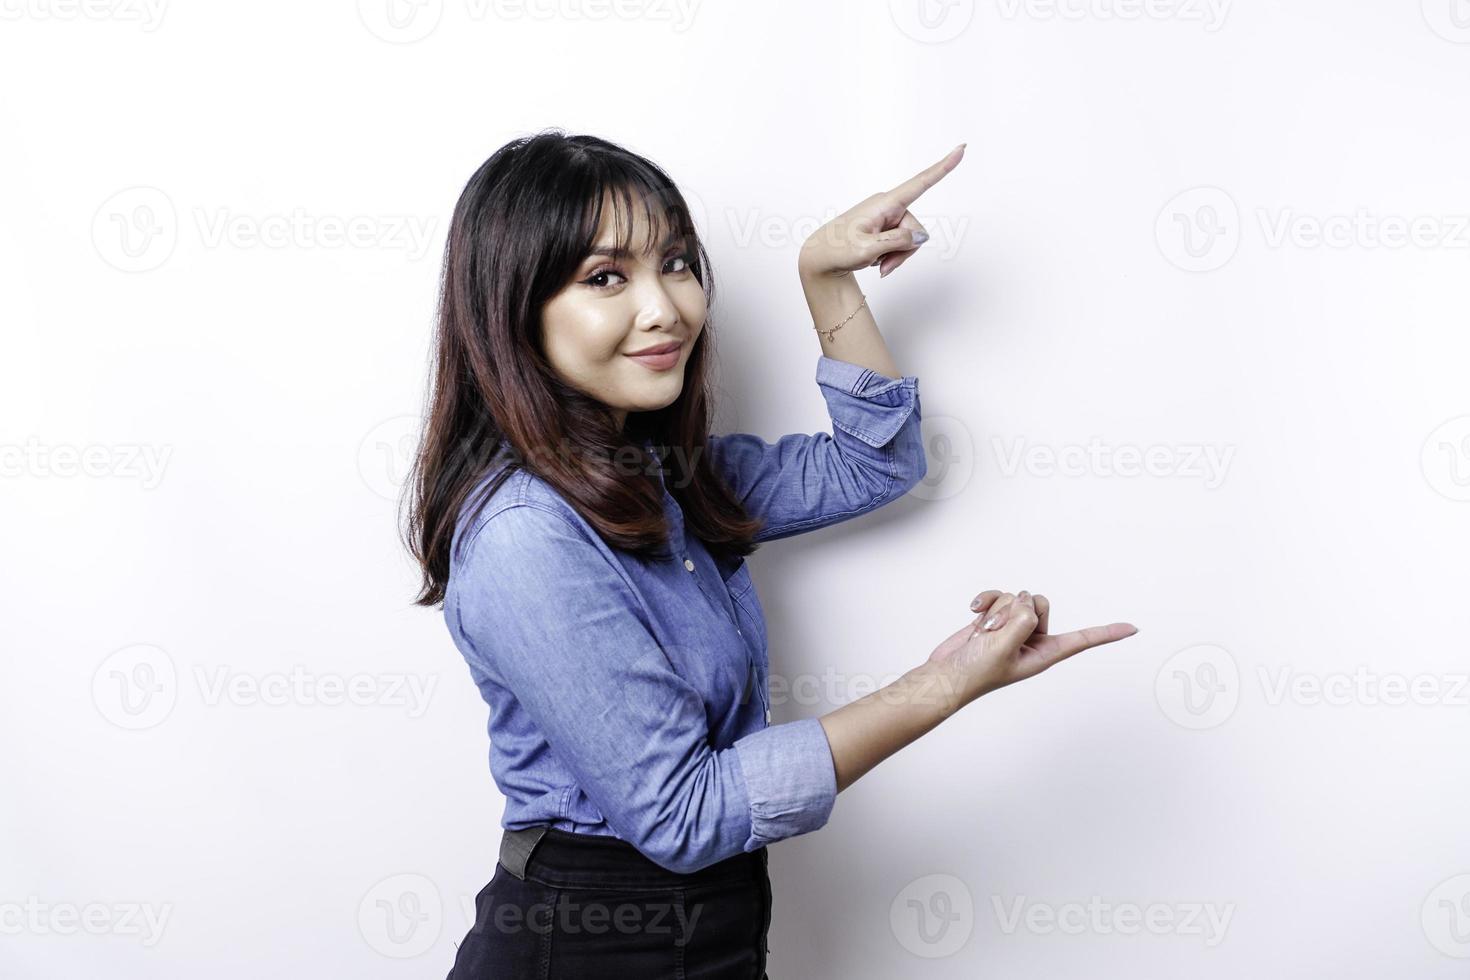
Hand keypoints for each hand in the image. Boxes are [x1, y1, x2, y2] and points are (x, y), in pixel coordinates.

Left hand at [798, 144, 964, 280]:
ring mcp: (887, 217)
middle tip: (882, 266)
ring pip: (911, 241)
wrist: (820, 259)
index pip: (919, 183)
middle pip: (916, 231)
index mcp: (884, 203)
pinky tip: (876, 261)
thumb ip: (898, 242)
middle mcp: (889, 206)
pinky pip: (902, 244)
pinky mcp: (886, 228)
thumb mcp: (867, 250)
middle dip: (904, 252)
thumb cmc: (837, 250)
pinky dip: (892, 257)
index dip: (942, 167)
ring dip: (897, 257)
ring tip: (877, 265)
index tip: (961, 149)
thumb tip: (921, 237)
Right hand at [925, 590, 1137, 704]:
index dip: (1107, 633)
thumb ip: (1022, 621)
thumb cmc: (974, 673)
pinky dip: (985, 601)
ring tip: (982, 633)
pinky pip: (998, 595)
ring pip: (1016, 597)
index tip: (1134, 628)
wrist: (945, 674)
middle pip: (1041, 603)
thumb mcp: (1004, 648)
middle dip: (1017, 610)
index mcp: (1044, 654)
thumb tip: (1027, 602)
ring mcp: (1012, 627)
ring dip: (996, 610)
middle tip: (997, 632)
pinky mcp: (994, 618)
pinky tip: (973, 614)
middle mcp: (1032, 638)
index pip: (1082, 640)